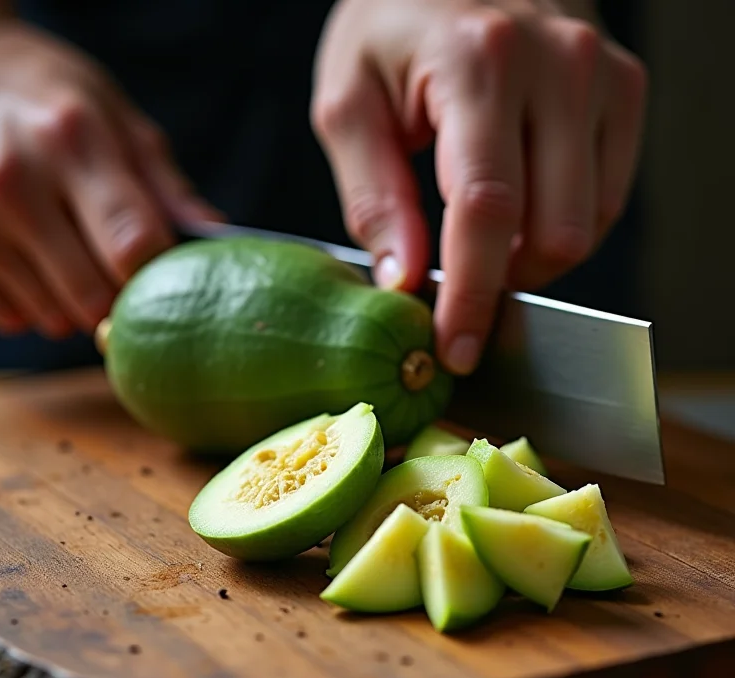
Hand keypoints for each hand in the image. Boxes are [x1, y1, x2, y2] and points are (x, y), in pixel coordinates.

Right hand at [0, 21, 219, 337]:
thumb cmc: (54, 99)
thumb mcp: (119, 120)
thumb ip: (167, 186)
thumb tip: (219, 238)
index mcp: (74, 141)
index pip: (133, 245)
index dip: (160, 277)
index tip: (168, 276)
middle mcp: (13, 180)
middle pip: (94, 297)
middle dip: (120, 300)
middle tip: (121, 273)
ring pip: (52, 318)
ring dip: (75, 306)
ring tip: (72, 256)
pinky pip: (10, 319)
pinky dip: (32, 305)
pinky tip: (32, 261)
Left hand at [311, 0, 646, 374]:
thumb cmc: (391, 27)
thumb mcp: (350, 102)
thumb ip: (373, 196)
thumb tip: (405, 282)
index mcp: (478, 64)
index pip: (485, 209)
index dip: (472, 294)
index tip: (454, 349)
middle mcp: (558, 64)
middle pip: (552, 231)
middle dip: (502, 283)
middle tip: (460, 284)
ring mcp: (601, 76)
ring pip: (587, 225)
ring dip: (532, 260)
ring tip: (485, 243)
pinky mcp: (624, 90)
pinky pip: (607, 198)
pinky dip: (563, 228)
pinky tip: (521, 214)